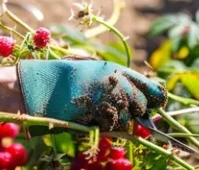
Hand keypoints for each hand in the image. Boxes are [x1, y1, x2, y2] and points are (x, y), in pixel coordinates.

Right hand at [17, 59, 166, 131]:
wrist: (41, 86)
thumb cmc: (64, 77)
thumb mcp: (93, 72)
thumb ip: (116, 82)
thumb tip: (140, 97)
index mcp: (117, 70)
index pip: (152, 89)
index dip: (156, 98)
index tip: (157, 105)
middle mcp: (118, 84)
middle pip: (141, 107)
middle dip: (133, 112)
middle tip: (116, 110)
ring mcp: (109, 100)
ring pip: (126, 121)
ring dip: (116, 121)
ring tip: (96, 112)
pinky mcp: (99, 115)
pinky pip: (111, 128)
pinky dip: (104, 127)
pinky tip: (90, 117)